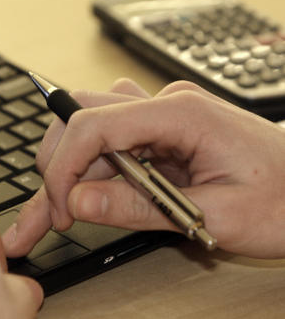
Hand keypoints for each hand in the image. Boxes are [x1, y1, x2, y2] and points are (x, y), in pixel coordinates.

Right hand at [2, 79, 284, 258]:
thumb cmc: (283, 201)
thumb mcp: (214, 215)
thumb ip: (139, 207)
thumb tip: (78, 202)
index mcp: (182, 112)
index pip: (95, 122)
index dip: (65, 165)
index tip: (60, 208)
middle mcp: (166, 104)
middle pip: (83, 116)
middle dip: (59, 163)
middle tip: (56, 211)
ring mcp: (162, 115)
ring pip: (92, 127)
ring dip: (74, 167)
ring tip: (69, 210)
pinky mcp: (160, 132)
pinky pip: (112, 141)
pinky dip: (94, 169)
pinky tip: (95, 194)